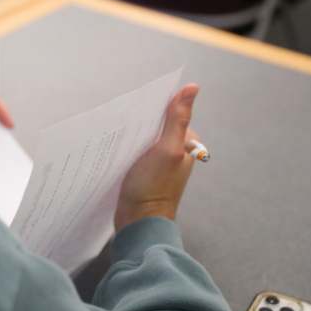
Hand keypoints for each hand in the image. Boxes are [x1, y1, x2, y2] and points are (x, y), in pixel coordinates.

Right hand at [114, 84, 200, 230]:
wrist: (139, 222)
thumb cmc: (154, 187)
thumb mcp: (167, 149)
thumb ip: (177, 119)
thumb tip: (192, 87)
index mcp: (187, 143)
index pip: (171, 114)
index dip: (154, 109)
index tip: (137, 112)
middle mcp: (177, 152)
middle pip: (158, 125)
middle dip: (143, 122)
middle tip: (125, 126)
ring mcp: (162, 163)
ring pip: (147, 138)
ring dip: (134, 135)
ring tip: (119, 137)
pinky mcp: (147, 173)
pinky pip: (138, 152)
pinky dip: (129, 148)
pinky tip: (118, 150)